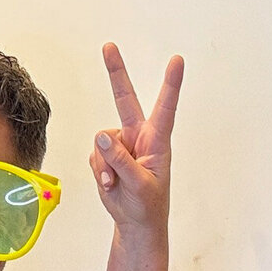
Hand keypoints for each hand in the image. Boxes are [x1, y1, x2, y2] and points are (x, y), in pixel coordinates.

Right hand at [89, 44, 183, 235]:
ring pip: (101, 140)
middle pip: (125, 99)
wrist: (135, 224)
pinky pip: (94, 154)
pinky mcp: (106, 155)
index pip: (165, 108)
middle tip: (108, 46)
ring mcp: (121, 144)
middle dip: (116, 73)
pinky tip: (110, 184)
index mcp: (157, 141)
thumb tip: (101, 135)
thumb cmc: (147, 206)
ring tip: (116, 183)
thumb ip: (121, 160)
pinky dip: (99, 170)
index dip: (171, 84)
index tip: (177, 61)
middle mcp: (139, 136)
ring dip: (105, 164)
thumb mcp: (139, 185)